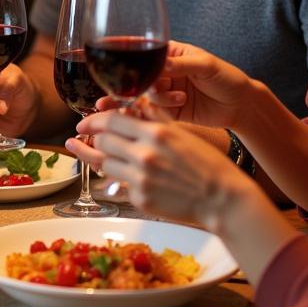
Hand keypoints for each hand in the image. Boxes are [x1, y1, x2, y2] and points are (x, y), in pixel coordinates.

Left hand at [66, 109, 253, 230]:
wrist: (223, 199)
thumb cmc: (206, 164)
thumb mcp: (181, 133)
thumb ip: (153, 119)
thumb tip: (131, 106)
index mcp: (155, 134)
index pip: (111, 121)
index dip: (93, 120)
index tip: (84, 123)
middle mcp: (144, 156)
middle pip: (102, 142)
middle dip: (93, 138)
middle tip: (86, 137)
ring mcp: (141, 180)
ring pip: (104, 164)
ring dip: (99, 158)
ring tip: (88, 153)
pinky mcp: (141, 200)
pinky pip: (119, 186)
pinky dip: (119, 180)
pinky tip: (122, 176)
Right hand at [143, 41, 259, 128]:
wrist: (241, 106)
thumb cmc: (226, 78)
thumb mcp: (206, 65)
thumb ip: (182, 64)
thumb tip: (162, 64)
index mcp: (171, 55)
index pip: (147, 54)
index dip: (140, 59)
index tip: (139, 66)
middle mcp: (165, 73)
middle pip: (143, 76)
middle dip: (148, 82)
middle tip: (161, 85)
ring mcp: (167, 91)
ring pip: (148, 94)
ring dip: (161, 96)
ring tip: (182, 97)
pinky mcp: (170, 110)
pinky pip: (156, 111)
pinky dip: (163, 109)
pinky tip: (181, 103)